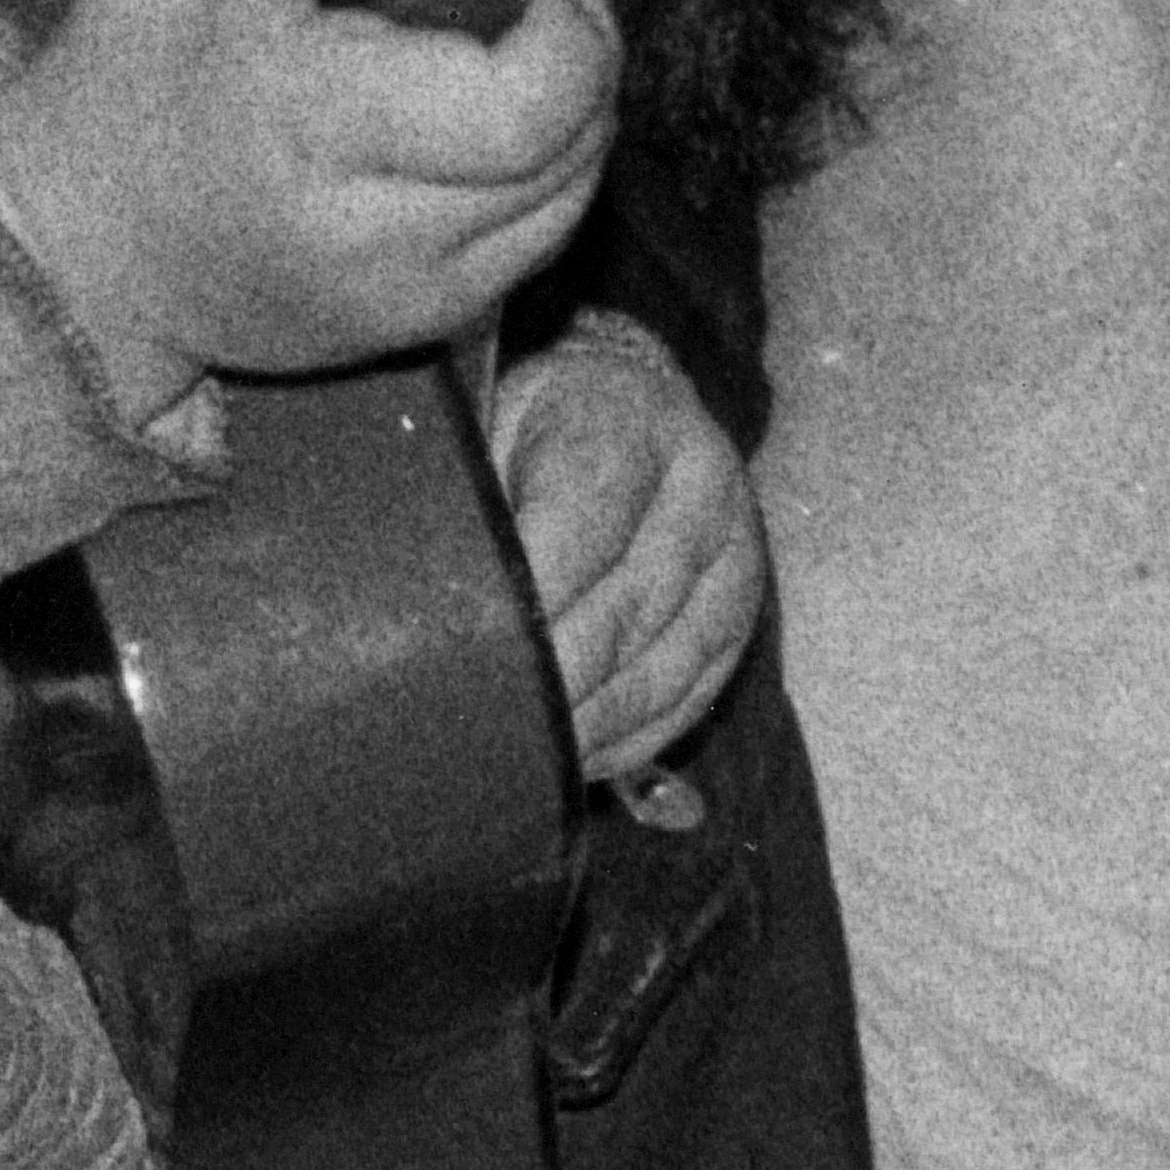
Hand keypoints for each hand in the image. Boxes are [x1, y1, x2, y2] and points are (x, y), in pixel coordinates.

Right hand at [0, 0, 619, 399]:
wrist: (87, 246)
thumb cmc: (132, 77)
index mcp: (316, 126)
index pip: (530, 103)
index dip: (569, 19)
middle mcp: (377, 234)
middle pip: (576, 142)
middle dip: (579, 45)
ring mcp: (415, 295)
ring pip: (578, 193)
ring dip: (571, 108)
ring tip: (494, 52)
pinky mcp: (434, 322)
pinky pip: (547, 234)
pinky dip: (545, 169)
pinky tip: (479, 123)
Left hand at [486, 315, 766, 786]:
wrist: (631, 406)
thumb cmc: (537, 428)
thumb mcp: (492, 422)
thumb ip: (471, 500)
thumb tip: (431, 602)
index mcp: (627, 423)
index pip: (577, 532)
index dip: (524, 607)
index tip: (467, 660)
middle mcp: (700, 488)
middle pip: (623, 612)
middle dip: (549, 683)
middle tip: (482, 732)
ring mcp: (733, 557)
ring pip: (660, 668)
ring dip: (587, 725)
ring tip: (523, 763)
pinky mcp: (738, 615)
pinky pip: (689, 696)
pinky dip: (628, 738)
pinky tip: (576, 758)